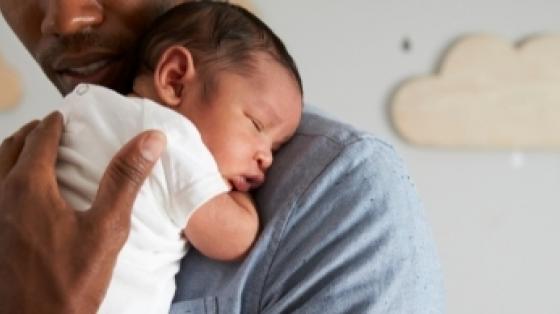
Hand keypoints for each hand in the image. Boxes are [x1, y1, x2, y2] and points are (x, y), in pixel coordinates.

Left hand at [0, 112, 165, 313]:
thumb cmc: (71, 281)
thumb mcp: (107, 228)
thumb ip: (125, 179)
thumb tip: (150, 139)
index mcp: (28, 188)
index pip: (40, 140)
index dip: (54, 124)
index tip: (64, 116)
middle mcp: (0, 196)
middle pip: (10, 148)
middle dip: (30, 133)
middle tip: (49, 129)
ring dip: (12, 153)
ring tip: (32, 154)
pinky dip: (4, 177)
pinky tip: (22, 194)